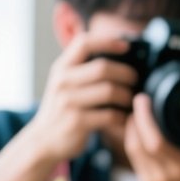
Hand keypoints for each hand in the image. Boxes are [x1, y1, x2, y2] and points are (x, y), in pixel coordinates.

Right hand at [19, 33, 138, 164]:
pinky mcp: (77, 122)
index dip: (107, 41)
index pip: (84, 43)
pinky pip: (110, 115)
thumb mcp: (66, 83)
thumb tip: (121, 56)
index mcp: (62, 68)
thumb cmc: (63, 109)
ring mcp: (69, 102)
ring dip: (127, 96)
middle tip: (136, 80)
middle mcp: (63, 81)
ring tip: (131, 101)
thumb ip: (84, 69)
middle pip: (103, 68)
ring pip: (110, 91)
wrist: (43, 139)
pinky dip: (123, 117)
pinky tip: (125, 118)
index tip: (126, 45)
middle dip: (126, 73)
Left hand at [124, 95, 179, 180]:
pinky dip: (133, 140)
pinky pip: (133, 158)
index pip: (154, 141)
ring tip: (138, 113)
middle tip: (140, 101)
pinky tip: (137, 129)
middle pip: (137, 143)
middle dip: (135, 119)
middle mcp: (164, 176)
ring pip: (132, 150)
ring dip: (131, 129)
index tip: (144, 99)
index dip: (144, 119)